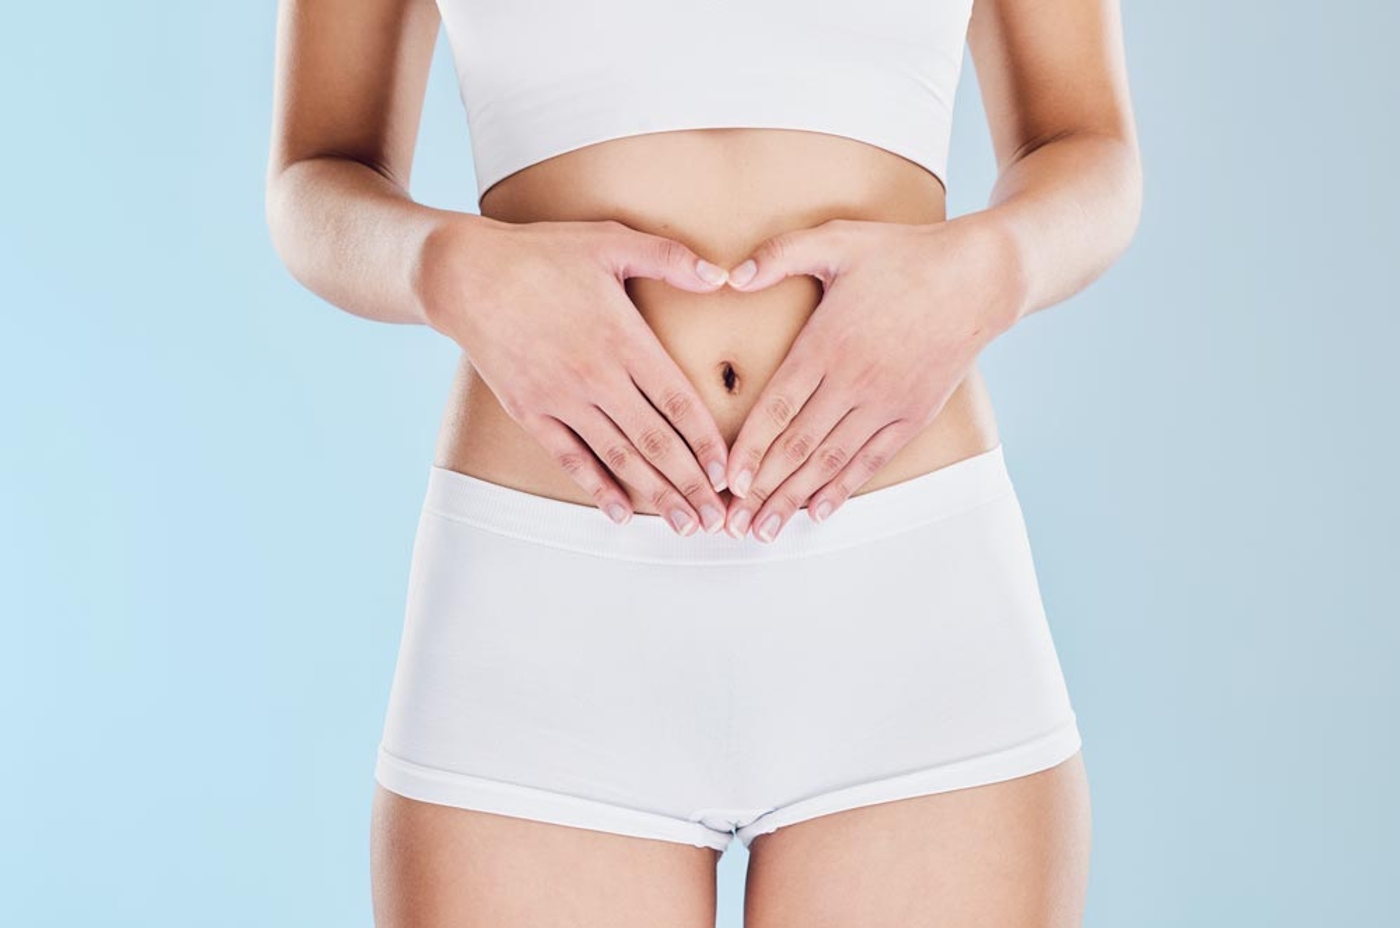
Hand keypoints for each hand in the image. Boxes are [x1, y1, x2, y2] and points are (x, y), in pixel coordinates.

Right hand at [416, 216, 734, 535]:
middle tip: (718, 519)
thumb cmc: (541, 253)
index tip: (727, 473)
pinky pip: (569, 458)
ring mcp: (561, 399)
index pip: (678, 402)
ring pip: (619, 457)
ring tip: (684, 524)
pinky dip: (596, 487)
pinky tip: (619, 512)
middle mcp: (597, 377)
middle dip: (690, 484)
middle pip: (655, 441)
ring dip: (654, 494)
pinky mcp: (530, 411)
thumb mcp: (610, 239)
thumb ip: (669, 257)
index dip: (707, 442)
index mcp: (624, 339)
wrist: (464, 274)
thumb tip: (721, 274)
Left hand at [719, 214, 1024, 541]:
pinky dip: (843, 487)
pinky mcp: (913, 414)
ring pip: (831, 460)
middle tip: (732, 523)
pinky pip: (871, 459)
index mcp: (827, 343)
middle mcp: (854, 380)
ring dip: (795, 498)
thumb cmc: (903, 254)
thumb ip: (779, 255)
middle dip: (763, 489)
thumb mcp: (838, 240)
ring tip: (765, 529)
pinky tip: (819, 510)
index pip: (778, 408)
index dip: (749, 449)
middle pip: (798, 446)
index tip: (727, 480)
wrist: (979, 278)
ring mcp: (886, 402)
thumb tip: (730, 274)